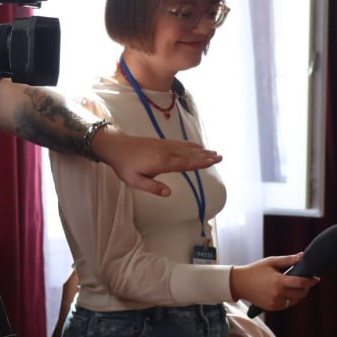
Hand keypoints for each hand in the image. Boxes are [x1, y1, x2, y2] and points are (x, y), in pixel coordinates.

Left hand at [92, 125, 221, 196]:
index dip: (200, 162)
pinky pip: (180, 144)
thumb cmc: (124, 166)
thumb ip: (152, 187)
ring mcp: (164, 145)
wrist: (115, 146)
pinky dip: (190, 145)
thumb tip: (169, 193)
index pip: (185, 163)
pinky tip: (197, 146)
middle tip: (220, 156)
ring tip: (214, 152)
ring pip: (186, 148)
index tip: (213, 161)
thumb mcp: (135, 181)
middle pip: (189, 154)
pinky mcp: (161, 142)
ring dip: (201, 150)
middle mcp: (166, 152)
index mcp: (161, 162)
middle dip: (205, 156)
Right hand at [230, 253, 315, 311]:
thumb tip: (302, 256)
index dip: (311, 281)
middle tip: (305, 282)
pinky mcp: (272, 308)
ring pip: (295, 301)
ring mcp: (275, 302)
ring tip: (293, 286)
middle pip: (301, 294)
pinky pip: (286, 304)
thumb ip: (288, 260)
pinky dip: (289, 299)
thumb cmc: (256, 270)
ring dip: (297, 294)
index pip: (301, 283)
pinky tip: (284, 292)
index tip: (316, 279)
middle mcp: (278, 294)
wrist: (240, 283)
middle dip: (306, 288)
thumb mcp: (271, 262)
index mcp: (279, 281)